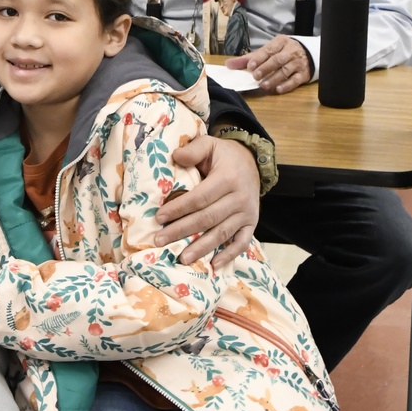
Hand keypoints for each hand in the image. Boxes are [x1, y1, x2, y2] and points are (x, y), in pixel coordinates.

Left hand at [155, 137, 259, 268]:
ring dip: (201, 248)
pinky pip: (242, 243)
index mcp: (228, 178)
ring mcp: (247, 213)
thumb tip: (175, 156)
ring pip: (221, 233)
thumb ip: (193, 149)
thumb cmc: (223, 156)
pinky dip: (229, 256)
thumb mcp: (209, 144)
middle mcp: (239, 198)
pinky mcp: (251, 223)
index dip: (179, 208)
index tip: (159, 217)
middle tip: (161, 240)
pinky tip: (214, 266)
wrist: (252, 162)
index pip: (200, 198)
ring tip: (182, 258)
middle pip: (207, 218)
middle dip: (182, 231)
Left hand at [227, 35, 313, 94]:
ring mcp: (297, 63)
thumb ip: (248, 58)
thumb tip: (228, 64)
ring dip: (274, 79)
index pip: (269, 50)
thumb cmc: (281, 52)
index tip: (250, 66)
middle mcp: (290, 52)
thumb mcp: (266, 51)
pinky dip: (286, 85)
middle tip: (255, 76)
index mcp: (280, 42)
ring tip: (263, 85)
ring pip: (286, 71)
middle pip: (277, 60)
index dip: (259, 58)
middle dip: (266, 68)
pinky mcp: (303, 74)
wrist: (306, 53)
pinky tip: (278, 89)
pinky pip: (295, 80)